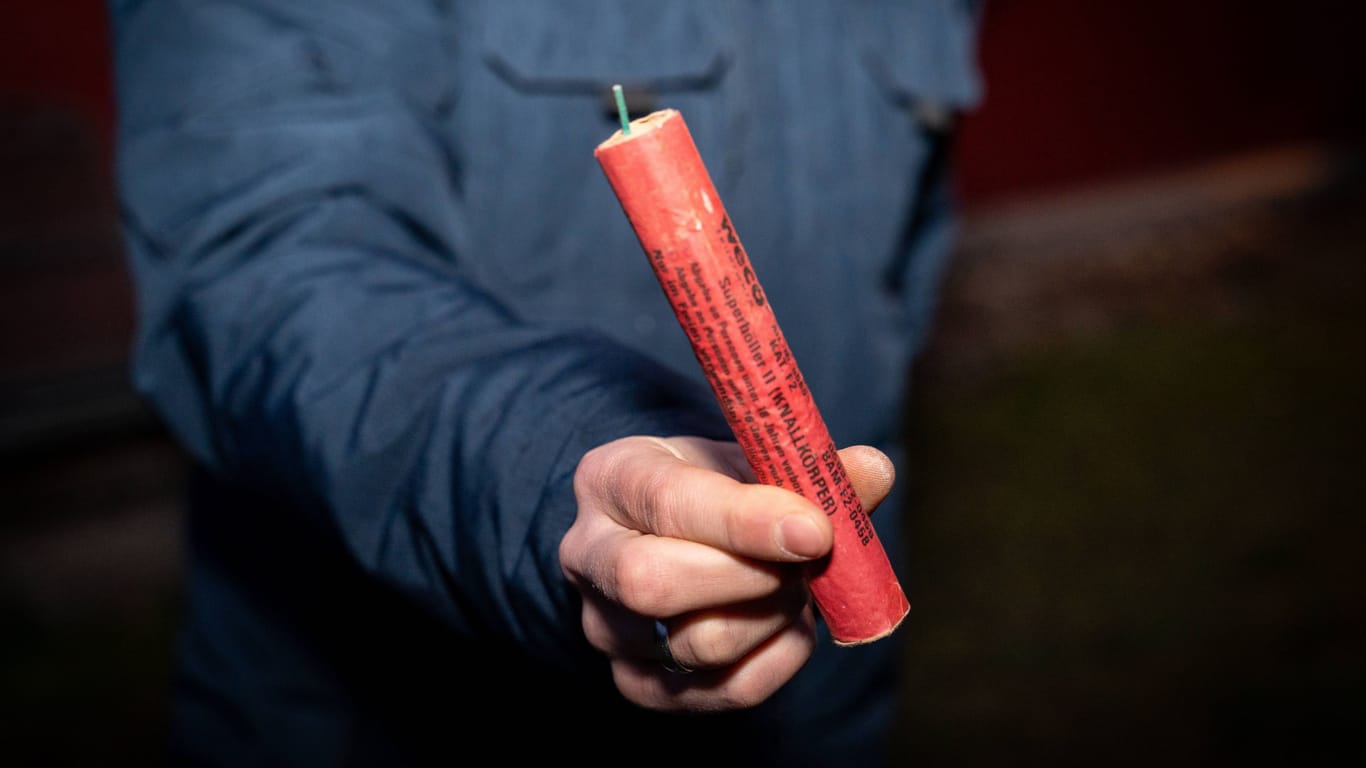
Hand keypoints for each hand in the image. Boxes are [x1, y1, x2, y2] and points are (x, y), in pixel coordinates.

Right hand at [560, 435, 894, 711]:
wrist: (671, 534)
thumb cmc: (712, 485)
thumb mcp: (748, 457)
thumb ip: (806, 465)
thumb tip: (872, 471)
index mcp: (610, 479)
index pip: (667, 502)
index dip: (744, 520)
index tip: (814, 530)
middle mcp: (588, 556)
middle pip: (652, 584)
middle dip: (751, 577)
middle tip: (808, 559)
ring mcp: (608, 629)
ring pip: (696, 643)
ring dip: (773, 615)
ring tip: (801, 582)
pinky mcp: (640, 684)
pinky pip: (725, 690)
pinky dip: (780, 659)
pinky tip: (792, 622)